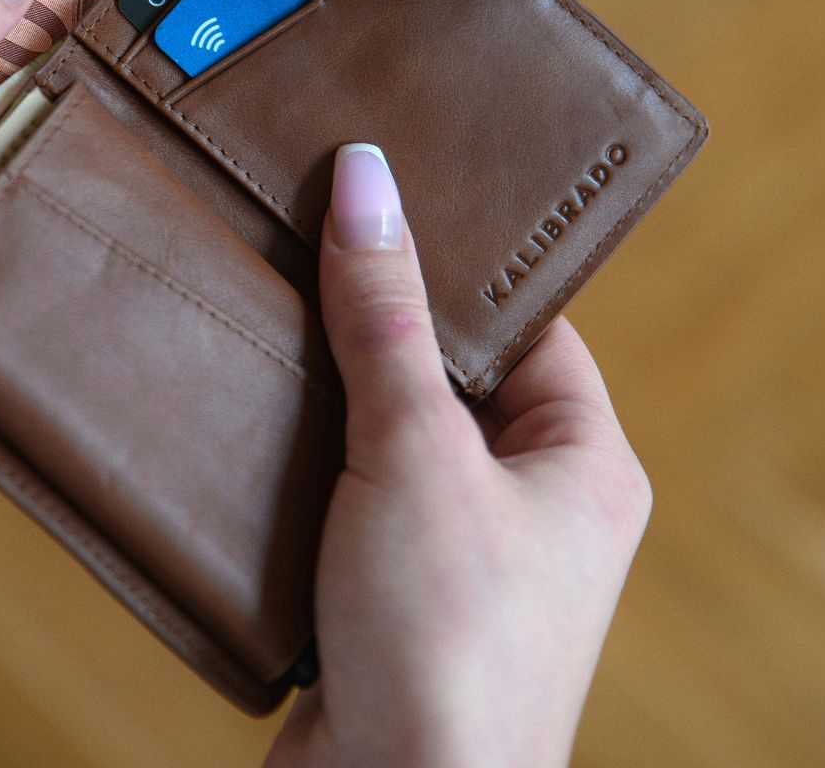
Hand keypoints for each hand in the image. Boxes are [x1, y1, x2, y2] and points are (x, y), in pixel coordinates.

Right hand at [266, 145, 651, 767]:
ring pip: (383, 449)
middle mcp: (534, 514)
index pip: (526, 328)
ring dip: (321, 407)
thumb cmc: (447, 644)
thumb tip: (367, 180)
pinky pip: (340, 514)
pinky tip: (239, 433)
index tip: (381, 200)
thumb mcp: (416, 452)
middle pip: (446, 383)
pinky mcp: (387, 611)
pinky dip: (293, 481)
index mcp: (585, 464)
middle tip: (297, 248)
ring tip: (255, 326)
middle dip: (369, 331)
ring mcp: (460, 567)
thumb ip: (385, 318)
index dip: (454, 264)